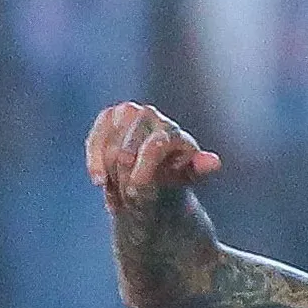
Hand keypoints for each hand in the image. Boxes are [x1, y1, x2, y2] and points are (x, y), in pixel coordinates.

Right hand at [87, 102, 219, 212]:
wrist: (149, 184)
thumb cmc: (169, 186)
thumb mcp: (183, 183)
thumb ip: (195, 170)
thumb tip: (214, 162)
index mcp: (175, 134)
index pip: (156, 145)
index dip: (143, 168)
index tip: (135, 190)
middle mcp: (155, 117)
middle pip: (128, 144)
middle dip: (123, 171)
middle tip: (126, 194)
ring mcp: (131, 113)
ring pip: (111, 140)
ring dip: (108, 167)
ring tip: (112, 189)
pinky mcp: (110, 116)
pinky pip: (97, 134)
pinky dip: (94, 157)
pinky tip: (99, 180)